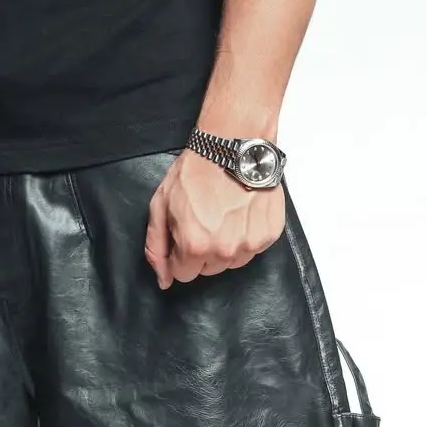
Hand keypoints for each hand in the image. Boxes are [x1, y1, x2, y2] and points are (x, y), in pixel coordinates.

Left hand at [144, 148, 284, 287]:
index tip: (184, 231)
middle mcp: (224, 251)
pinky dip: (245, 235)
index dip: (179, 252)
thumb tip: (163, 279)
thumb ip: (157, 246)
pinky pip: (252, 249)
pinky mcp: (269, 235)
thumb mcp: (161, 204)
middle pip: (207, 269)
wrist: (231, 146)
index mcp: (194, 246)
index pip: (183, 274)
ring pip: (231, 262)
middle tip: (204, 218)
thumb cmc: (195, 170)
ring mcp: (250, 244)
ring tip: (223, 213)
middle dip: (202, 249)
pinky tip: (239, 211)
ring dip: (225, 245)